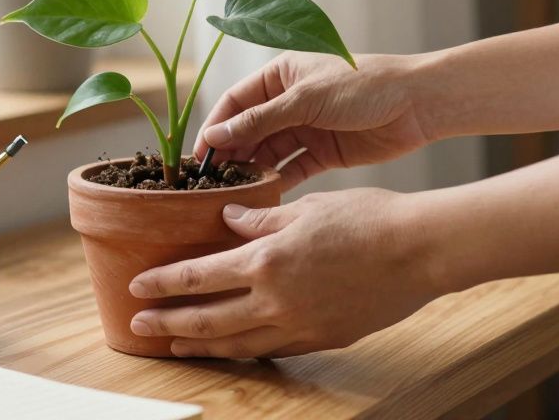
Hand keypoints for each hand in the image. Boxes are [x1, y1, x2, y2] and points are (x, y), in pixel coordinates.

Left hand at [127, 188, 439, 357]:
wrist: (420, 251)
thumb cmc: (368, 218)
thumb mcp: (307, 207)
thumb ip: (262, 217)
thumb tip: (227, 217)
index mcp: (266, 260)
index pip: (198, 276)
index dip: (164, 283)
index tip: (138, 287)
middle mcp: (276, 299)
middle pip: (208, 319)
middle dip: (168, 324)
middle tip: (139, 325)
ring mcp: (300, 325)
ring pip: (238, 343)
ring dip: (201, 346)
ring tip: (176, 346)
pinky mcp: (324, 338)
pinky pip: (274, 349)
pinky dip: (246, 351)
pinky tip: (234, 349)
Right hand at [197, 52, 433, 188]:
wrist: (417, 103)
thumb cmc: (363, 85)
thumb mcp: (305, 100)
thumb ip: (260, 120)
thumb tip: (217, 136)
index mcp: (281, 75)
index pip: (236, 101)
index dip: (216, 127)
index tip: (199, 155)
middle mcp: (290, 101)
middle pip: (249, 129)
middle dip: (231, 153)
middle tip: (212, 181)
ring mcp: (307, 127)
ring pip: (269, 151)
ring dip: (253, 169)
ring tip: (234, 192)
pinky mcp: (324, 152)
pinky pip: (294, 168)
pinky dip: (279, 181)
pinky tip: (265, 195)